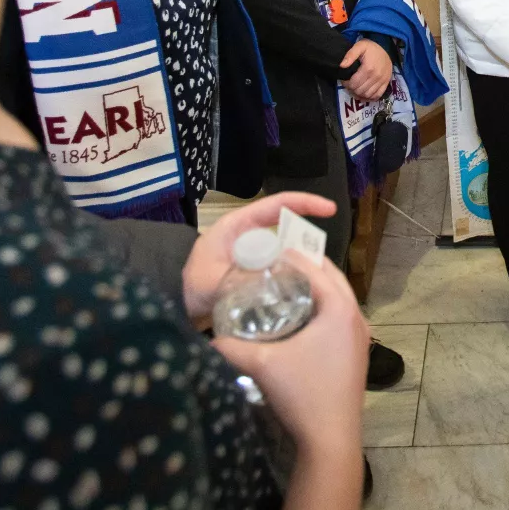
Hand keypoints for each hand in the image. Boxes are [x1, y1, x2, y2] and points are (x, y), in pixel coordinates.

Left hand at [182, 192, 337, 326]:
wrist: (178, 306)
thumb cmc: (189, 287)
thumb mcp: (211, 282)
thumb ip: (238, 281)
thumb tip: (271, 281)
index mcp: (238, 225)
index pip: (276, 205)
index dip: (304, 203)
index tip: (329, 209)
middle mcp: (249, 235)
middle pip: (286, 227)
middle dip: (306, 240)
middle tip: (321, 260)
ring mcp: (254, 253)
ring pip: (286, 249)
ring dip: (300, 260)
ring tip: (316, 277)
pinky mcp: (257, 270)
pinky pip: (281, 265)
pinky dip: (293, 273)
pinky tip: (303, 288)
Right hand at [212, 248, 369, 462]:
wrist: (330, 439)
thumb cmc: (301, 394)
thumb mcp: (259, 364)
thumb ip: (229, 346)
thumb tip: (205, 338)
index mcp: (339, 308)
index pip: (315, 268)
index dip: (290, 256)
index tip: (266, 251)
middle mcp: (356, 317)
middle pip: (332, 278)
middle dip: (305, 268)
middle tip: (274, 265)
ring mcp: (361, 337)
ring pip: (338, 299)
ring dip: (316, 289)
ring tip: (284, 288)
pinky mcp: (358, 354)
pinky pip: (341, 318)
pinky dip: (323, 310)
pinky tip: (299, 320)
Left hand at [341, 38, 392, 100]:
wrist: (386, 48)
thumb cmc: (371, 48)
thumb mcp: (359, 46)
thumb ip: (350, 55)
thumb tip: (342, 66)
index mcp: (368, 68)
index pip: (354, 84)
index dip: (346, 84)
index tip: (345, 80)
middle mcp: (376, 77)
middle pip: (360, 91)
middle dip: (352, 89)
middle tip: (349, 84)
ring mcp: (382, 81)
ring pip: (367, 95)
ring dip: (359, 94)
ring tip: (356, 88)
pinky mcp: (386, 83)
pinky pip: (377, 96)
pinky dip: (369, 97)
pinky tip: (364, 94)